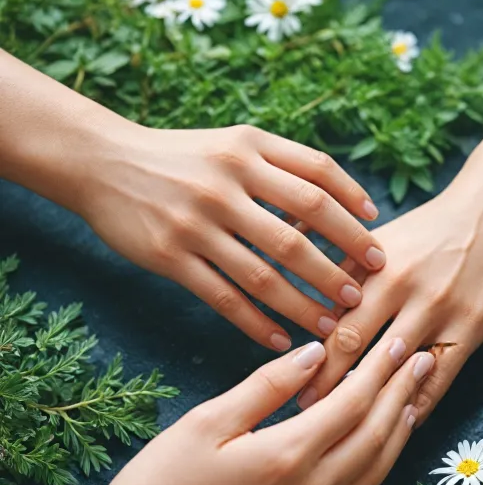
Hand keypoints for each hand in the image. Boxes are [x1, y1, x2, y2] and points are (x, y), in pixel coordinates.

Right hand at [59, 337, 434, 484]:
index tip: (402, 341)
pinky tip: (383, 445)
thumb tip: (314, 353)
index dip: (382, 369)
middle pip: (376, 432)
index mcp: (289, 456)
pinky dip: (381, 461)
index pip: (354, 401)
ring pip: (377, 466)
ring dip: (401, 427)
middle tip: (426, 357)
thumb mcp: (205, 424)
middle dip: (403, 391)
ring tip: (416, 395)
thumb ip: (266, 387)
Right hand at [77, 122, 385, 349]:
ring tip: (332, 326)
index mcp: (248, 149)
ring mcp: (196, 222)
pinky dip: (256, 324)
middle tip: (363, 293)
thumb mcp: (233, 144)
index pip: (318, 175)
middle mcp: (226, 183)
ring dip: (304, 304)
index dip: (354, 207)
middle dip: (338, 266)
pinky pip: (224, 298)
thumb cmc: (183, 157)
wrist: (103, 162)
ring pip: (264, 274)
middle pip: (299, 230)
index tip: (377, 239)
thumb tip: (343, 203)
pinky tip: (282, 341)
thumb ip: (283, 165)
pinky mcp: (169, 257)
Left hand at [298, 144, 482, 421]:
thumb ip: (342, 268)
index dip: (315, 362)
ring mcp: (445, 313)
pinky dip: (418, 403)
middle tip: (308, 415)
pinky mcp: (473, 330)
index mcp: (383, 269)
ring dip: (372, 401)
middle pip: (363, 351)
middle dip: (331, 387)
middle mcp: (412, 292)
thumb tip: (296, 289)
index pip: (339, 326)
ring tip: (346, 427)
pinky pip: (441, 378)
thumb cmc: (428, 231)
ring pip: (401, 371)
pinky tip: (397, 421)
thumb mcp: (381, 239)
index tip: (294, 387)